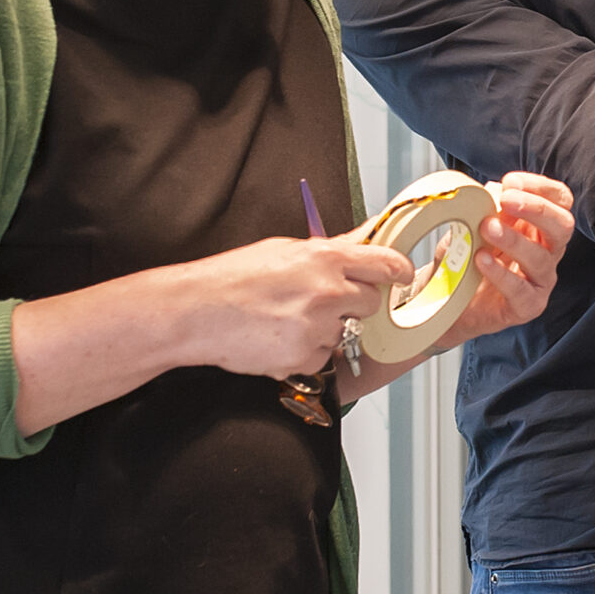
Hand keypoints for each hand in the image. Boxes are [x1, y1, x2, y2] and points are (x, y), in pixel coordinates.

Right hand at [175, 235, 413, 379]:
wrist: (194, 313)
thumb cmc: (232, 278)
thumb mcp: (283, 249)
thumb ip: (330, 248)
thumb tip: (365, 235)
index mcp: (325, 258)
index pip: (386, 263)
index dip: (397, 271)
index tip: (400, 275)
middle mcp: (328, 292)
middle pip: (371, 302)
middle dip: (354, 301)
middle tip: (321, 299)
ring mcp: (318, 327)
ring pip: (343, 331)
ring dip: (325, 327)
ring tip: (286, 318)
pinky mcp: (304, 358)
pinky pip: (322, 356)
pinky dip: (305, 351)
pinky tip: (278, 337)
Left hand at [433, 173, 576, 349]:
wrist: (452, 300)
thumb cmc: (470, 258)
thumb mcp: (474, 224)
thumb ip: (488, 206)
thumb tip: (497, 190)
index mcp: (540, 225)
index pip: (559, 200)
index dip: (540, 187)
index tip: (511, 182)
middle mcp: (548, 250)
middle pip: (563, 225)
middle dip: (537, 209)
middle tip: (507, 200)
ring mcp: (541, 279)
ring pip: (541, 257)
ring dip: (513, 239)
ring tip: (487, 228)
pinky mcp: (528, 305)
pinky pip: (521, 290)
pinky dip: (500, 273)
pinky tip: (481, 259)